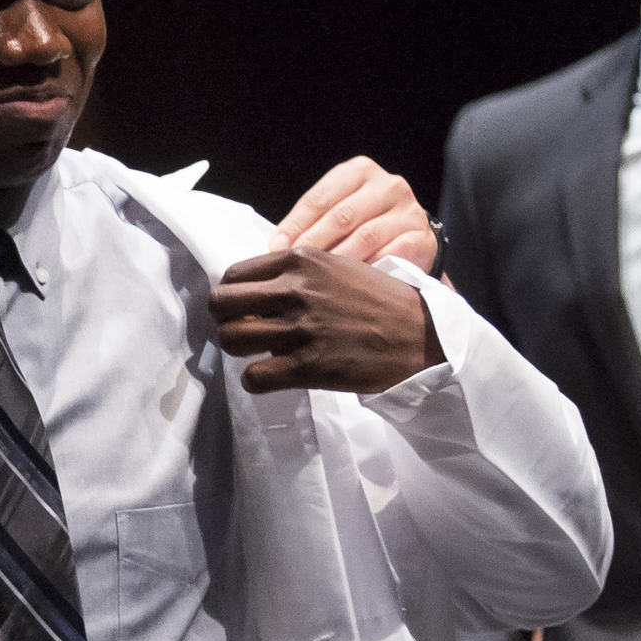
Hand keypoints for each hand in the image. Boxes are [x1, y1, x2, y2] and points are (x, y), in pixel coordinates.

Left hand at [209, 247, 443, 393]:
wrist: (419, 335)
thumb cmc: (377, 301)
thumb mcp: (336, 267)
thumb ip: (294, 273)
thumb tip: (250, 291)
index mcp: (300, 260)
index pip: (233, 275)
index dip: (233, 295)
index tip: (245, 309)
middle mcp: (296, 290)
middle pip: (221, 305)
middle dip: (225, 321)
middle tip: (243, 331)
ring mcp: (301, 328)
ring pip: (231, 339)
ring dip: (240, 351)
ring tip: (258, 354)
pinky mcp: (309, 366)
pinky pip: (253, 377)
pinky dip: (256, 380)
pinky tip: (273, 376)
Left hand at [268, 155, 436, 267]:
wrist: (411, 241)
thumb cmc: (364, 226)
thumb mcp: (337, 214)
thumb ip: (311, 223)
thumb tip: (275, 246)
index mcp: (359, 172)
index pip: (320, 197)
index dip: (295, 224)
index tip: (275, 248)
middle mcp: (387, 185)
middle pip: (342, 215)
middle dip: (313, 243)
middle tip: (293, 267)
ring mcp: (409, 210)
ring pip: (366, 236)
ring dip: (339, 259)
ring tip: (318, 279)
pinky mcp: (422, 238)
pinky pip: (391, 255)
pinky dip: (369, 269)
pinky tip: (351, 284)